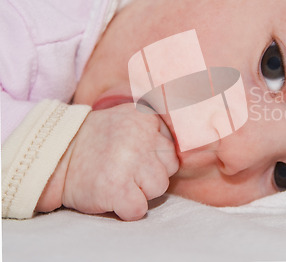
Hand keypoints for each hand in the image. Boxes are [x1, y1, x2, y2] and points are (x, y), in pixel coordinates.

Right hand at [36, 103, 177, 220]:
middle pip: (169, 168)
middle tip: (125, 169)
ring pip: (159, 188)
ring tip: (118, 180)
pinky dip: (128, 209)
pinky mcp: (116, 188)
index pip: (171, 146)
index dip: (154, 156)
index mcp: (145, 117)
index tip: (133, 154)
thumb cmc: (97, 141)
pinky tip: (113, 195)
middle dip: (150, 174)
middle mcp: (140, 137)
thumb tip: (188, 134)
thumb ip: (155, 126)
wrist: (56, 157)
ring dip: (140, 191)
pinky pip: (140, 208)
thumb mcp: (128, 119)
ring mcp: (129, 162)